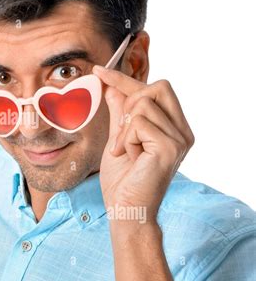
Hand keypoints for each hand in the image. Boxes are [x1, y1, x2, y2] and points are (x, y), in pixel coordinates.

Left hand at [93, 66, 194, 229]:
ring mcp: (180, 138)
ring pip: (143, 104)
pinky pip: (139, 122)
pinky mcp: (170, 146)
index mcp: (173, 127)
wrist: (125, 209)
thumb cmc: (122, 180)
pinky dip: (125, 139)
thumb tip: (112, 88)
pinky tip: (128, 157)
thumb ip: (120, 114)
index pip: (153, 90)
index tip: (99, 71)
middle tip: (121, 131)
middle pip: (157, 87)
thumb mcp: (118, 139)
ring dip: (124, 128)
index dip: (124, 78)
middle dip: (130, 101)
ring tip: (125, 151)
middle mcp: (182, 131)